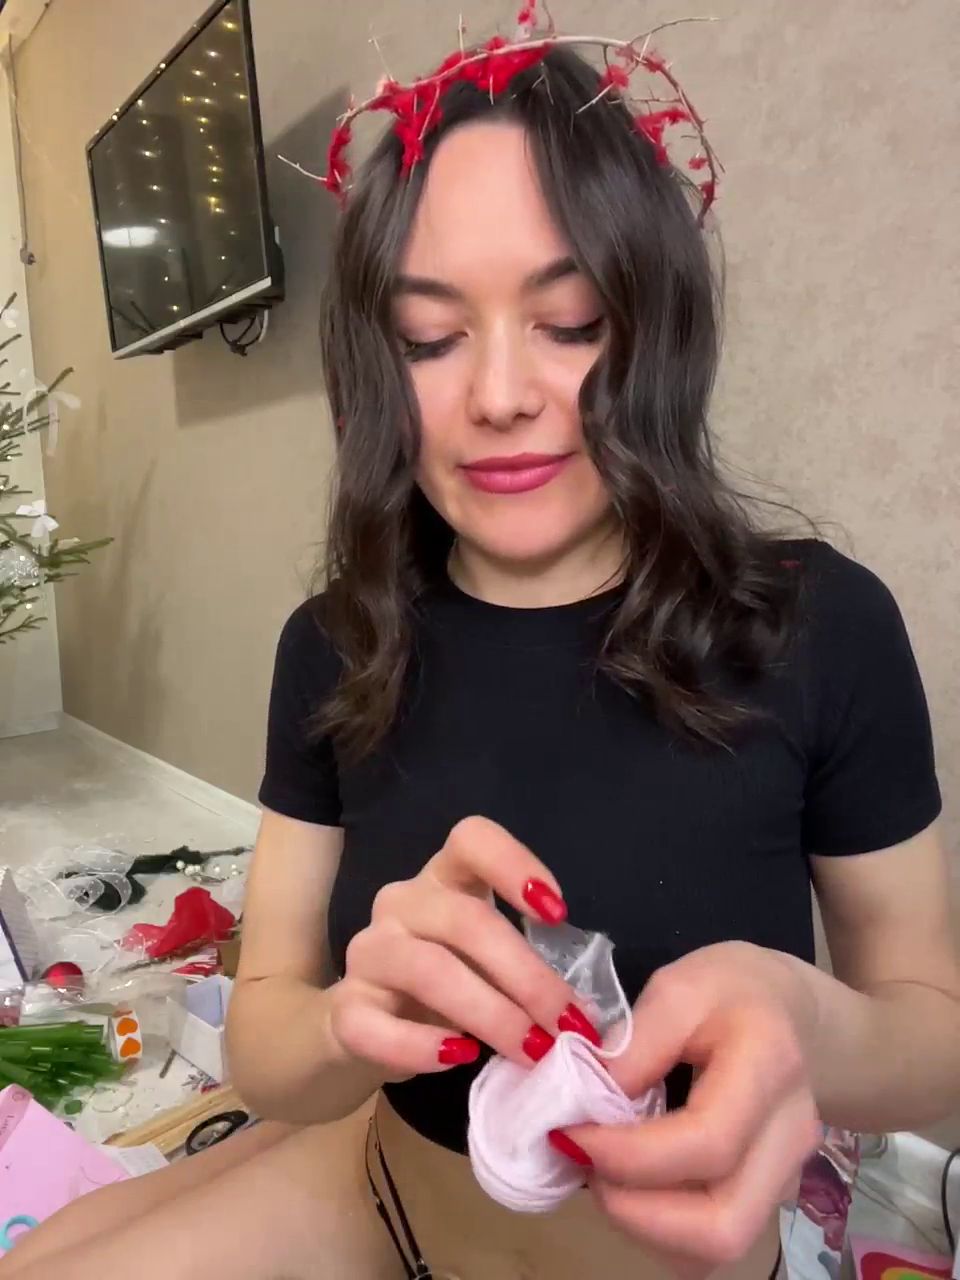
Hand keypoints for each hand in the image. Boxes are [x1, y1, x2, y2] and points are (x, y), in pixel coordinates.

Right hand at [327, 816, 596, 1080]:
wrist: (369, 1029)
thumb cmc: (450, 984)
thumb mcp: (489, 962)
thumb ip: (529, 971)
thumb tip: (584, 1016)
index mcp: (444, 879)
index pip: (471, 839)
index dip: (514, 864)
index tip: (557, 913)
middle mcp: (402, 903)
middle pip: (464, 920)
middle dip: (526, 975)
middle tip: (569, 1026)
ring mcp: (369, 952)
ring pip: (428, 970)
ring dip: (490, 1014)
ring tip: (532, 1052)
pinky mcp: (345, 1008)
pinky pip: (376, 1025)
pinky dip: (421, 1045)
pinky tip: (459, 1058)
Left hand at [562, 942, 820, 1276]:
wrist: (793, 1012)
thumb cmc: (732, 990)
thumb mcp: (680, 985)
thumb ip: (636, 1040)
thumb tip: (590, 1099)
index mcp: (769, 1066)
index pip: (706, 1142)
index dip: (630, 1154)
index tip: (571, 1132)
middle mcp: (789, 1137)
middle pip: (723, 1226)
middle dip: (637, 1214)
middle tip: (584, 1164)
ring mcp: (786, 1177)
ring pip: (716, 1248)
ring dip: (645, 1226)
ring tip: (602, 1170)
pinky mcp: (768, 1197)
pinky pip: (712, 1242)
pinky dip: (661, 1229)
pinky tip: (631, 1182)